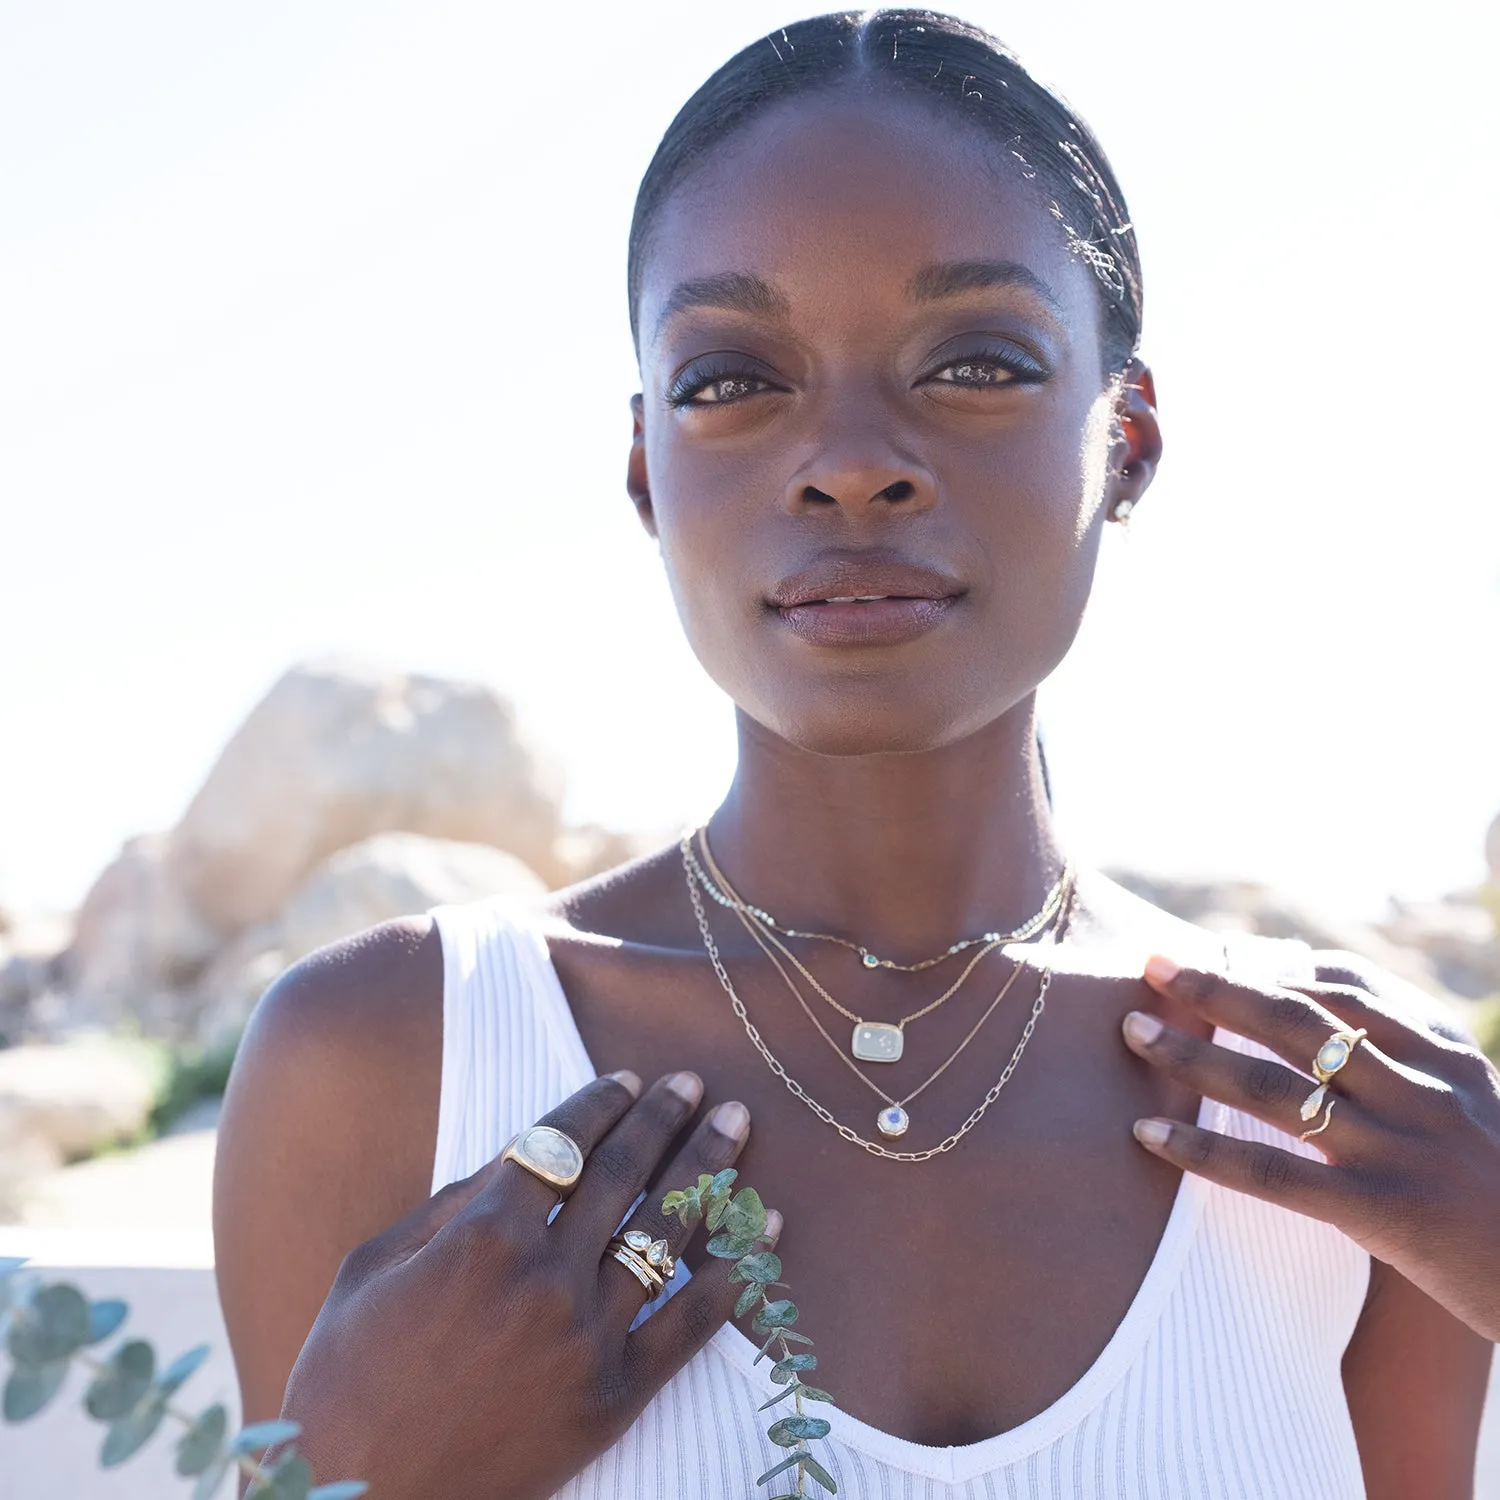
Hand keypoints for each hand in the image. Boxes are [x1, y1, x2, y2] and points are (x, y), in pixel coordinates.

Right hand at [278, 1070, 771, 1499]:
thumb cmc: (344, 1383)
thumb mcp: (371, 1272)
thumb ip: (447, 1207)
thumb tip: (512, 1162)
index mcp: (480, 1237)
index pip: (559, 1144)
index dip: (598, 1104)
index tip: (626, 1079)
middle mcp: (543, 1277)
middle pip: (621, 1174)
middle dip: (662, 1118)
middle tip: (693, 1084)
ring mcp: (585, 1338)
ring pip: (665, 1232)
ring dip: (708, 1168)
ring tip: (737, 1124)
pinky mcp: (615, 1396)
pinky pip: (692, 1323)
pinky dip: (735, 1270)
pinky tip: (766, 1228)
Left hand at [1120, 951, 1499, 1341]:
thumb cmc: (1496, 1185)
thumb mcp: (1468, 1101)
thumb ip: (1403, 1054)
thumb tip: (1308, 997)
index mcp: (1446, 1052)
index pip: (1344, 985)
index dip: (1268, 964)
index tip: (1207, 950)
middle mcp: (1423, 1089)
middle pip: (1297, 1019)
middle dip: (1217, 987)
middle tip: (1151, 965)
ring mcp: (1403, 1149)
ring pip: (1273, 1085)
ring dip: (1192, 1056)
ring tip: (1133, 1032)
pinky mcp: (1386, 1214)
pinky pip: (1275, 1174)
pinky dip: (1205, 1152)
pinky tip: (1148, 1137)